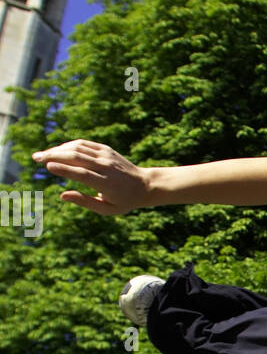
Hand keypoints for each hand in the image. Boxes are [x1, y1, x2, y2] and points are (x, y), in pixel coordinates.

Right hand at [31, 139, 149, 216]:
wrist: (145, 184)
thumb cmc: (124, 201)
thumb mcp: (107, 209)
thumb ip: (84, 202)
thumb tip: (63, 195)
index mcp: (106, 183)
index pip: (82, 173)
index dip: (64, 169)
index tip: (47, 166)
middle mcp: (106, 166)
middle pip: (76, 157)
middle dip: (54, 156)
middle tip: (35, 158)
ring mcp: (106, 155)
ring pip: (78, 148)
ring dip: (58, 149)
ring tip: (42, 155)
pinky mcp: (105, 149)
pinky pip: (84, 144)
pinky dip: (68, 145)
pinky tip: (57, 151)